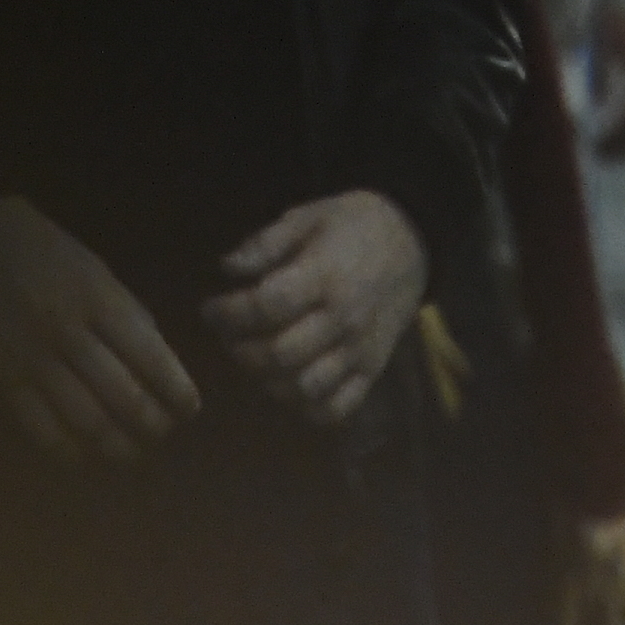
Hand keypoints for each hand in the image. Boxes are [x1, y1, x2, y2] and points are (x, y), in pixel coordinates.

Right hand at [0, 195, 199, 463]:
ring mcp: (35, 359)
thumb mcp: (99, 273)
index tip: (189, 408)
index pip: (150, 358)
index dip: (176, 391)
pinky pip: (40, 427)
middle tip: (162, 432)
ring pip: (86, 420)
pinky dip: (68, 451)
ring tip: (132, 452)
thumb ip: (128, 318)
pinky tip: (86, 456)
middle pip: (123, 397)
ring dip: (116, 446)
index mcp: (100, 301)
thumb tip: (159, 369)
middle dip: (151, 425)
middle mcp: (70, 333)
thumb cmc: (50, 254)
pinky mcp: (6, 378)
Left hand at [199, 190, 427, 424]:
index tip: (210, 308)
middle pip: (279, 354)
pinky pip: (337, 407)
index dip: (227, 313)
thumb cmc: (354, 224)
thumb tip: (228, 269)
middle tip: (229, 335)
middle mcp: (342, 319)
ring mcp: (360, 350)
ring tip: (257, 358)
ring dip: (268, 380)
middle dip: (240, 349)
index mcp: (324, 276)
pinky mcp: (373, 370)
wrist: (415, 242)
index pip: (266, 306)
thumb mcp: (309, 216)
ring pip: (304, 386)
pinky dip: (306, 407)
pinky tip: (289, 384)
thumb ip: (266, 243)